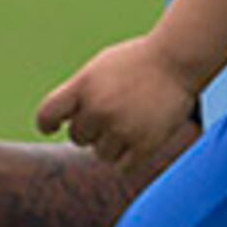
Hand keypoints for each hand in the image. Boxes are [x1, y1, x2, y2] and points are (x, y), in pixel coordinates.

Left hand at [36, 38, 199, 181]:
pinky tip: (139, 141)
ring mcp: (121, 126)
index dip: (48, 124)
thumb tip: (62, 121)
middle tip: (114, 114)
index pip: (48, 114)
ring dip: (112, 145)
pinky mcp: (145, 143)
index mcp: (83, 86)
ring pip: (101, 154)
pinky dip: (129, 159)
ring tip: (131, 123)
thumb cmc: (138, 62)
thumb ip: (80, 94)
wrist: (178, 59)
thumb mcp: (100, 69)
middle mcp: (98, 107)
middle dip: (91, 131)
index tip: (53, 128)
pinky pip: (123, 166)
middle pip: (78, 137)